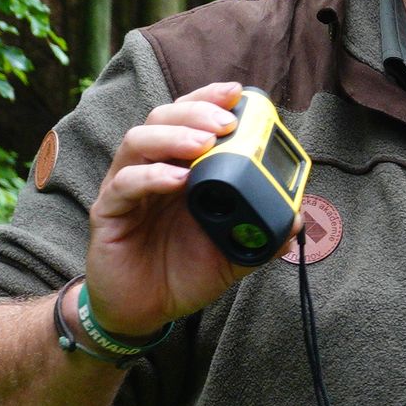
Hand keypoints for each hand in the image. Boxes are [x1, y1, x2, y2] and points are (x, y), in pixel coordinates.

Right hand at [84, 82, 291, 336]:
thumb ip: (262, 234)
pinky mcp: (108, 213)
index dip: (210, 99)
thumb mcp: (232, 253)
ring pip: (139, 141)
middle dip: (196, 111)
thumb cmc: (183, 272)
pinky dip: (150, 176)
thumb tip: (297, 219)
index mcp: (181, 168)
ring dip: (174, 136)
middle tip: (226, 122)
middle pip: (164, 118)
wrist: (145, 312)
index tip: (238, 93)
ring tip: (204, 144)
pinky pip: (124, 185)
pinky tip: (176, 180)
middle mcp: (151, 168)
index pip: (190, 117)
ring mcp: (126, 188)